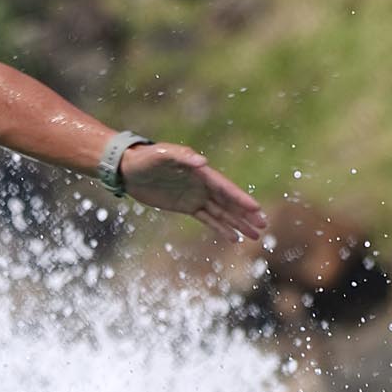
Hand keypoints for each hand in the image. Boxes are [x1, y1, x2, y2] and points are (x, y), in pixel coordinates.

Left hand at [118, 141, 266, 241]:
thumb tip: (203, 162)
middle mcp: (202, 184)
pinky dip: (220, 227)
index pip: (225, 188)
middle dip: (246, 214)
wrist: (127, 168)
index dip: (240, 199)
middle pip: (228, 202)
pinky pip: (207, 219)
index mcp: (200, 172)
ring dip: (238, 223)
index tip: (256, 209)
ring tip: (254, 236)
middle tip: (264, 226)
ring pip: (221, 213)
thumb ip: (182, 157)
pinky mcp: (186, 206)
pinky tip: (233, 237)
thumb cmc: (145, 158)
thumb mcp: (161, 154)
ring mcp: (195, 196)